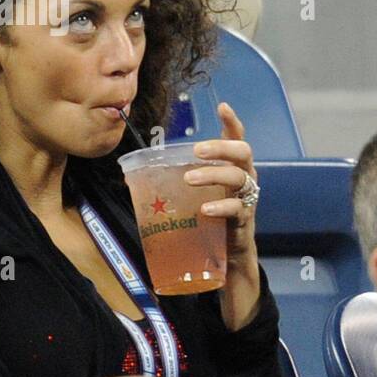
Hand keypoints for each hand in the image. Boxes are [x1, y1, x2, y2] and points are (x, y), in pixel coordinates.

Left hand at [187, 102, 260, 330]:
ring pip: (240, 178)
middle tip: (197, 150)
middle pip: (244, 153)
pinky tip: (205, 209)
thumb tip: (129, 175)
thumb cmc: (209, 230)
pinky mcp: (245, 225)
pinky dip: (221, 206)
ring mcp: (248, 204)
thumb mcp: (194, 203)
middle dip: (222, 146)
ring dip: (215, 174)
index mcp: (233, 174)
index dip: (233, 123)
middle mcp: (246, 184)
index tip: (223, 106)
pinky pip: (238, 210)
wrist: (230, 270)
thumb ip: (176, 188)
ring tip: (191, 178)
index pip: (238, 141)